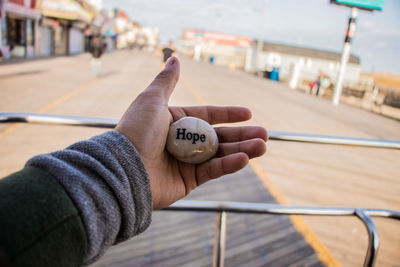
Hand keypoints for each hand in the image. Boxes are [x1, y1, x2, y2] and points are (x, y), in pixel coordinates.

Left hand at [116, 57, 267, 208]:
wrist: (124, 169)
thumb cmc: (136, 131)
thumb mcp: (152, 100)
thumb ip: (166, 80)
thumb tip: (175, 57)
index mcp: (175, 121)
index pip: (208, 115)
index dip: (228, 114)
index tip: (248, 113)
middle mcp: (183, 141)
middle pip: (219, 136)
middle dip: (242, 135)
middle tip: (264, 135)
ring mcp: (186, 162)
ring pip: (220, 154)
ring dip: (242, 150)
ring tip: (262, 146)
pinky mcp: (188, 181)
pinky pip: (212, 171)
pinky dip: (228, 165)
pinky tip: (244, 159)